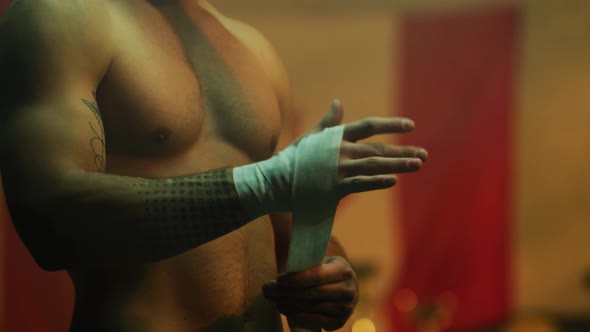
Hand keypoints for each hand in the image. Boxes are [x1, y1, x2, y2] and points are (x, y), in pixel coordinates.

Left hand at [263, 256, 358, 330]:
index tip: (278, 279)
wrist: (347, 287)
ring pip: (311, 307)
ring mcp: (345, 308)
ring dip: (288, 303)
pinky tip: (283, 308)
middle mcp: (348, 290)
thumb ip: (308, 263)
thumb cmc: (327, 270)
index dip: (296, 279)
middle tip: (267, 289)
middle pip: (311, 293)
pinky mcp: (339, 322)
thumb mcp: (323, 261)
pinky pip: (314, 320)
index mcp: (343, 270)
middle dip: (286, 292)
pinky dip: (296, 314)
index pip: (317, 276)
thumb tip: (283, 267)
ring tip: (272, 298)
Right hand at [302, 100, 428, 197]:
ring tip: (418, 164)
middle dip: (403, 150)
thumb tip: (338, 102)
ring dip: (399, 165)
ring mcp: (339, 169)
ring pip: (375, 166)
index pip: (369, 126)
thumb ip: (329, 121)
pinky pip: (361, 184)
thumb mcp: (311, 136)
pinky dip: (378, 182)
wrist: (275, 181)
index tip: (410, 125)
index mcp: (337, 136)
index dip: (391, 124)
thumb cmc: (293, 158)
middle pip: (378, 149)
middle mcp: (341, 151)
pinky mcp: (335, 188)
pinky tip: (394, 180)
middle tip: (424, 154)